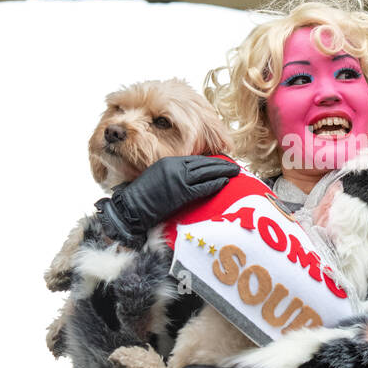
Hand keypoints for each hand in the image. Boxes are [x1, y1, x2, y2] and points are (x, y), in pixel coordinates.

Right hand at [96, 155, 238, 245]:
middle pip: (203, 163)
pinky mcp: (181, 192)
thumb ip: (172, 175)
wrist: (132, 207)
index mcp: (168, 162)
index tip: (221, 162)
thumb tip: (187, 179)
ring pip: (206, 172)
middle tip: (235, 166)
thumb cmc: (141, 197)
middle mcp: (175, 167)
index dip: (210, 161)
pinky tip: (225, 182)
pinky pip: (203, 186)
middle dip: (220, 164)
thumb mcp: (156, 178)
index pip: (194, 159)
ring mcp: (179, 179)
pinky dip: (215, 183)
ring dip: (222, 172)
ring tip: (235, 172)